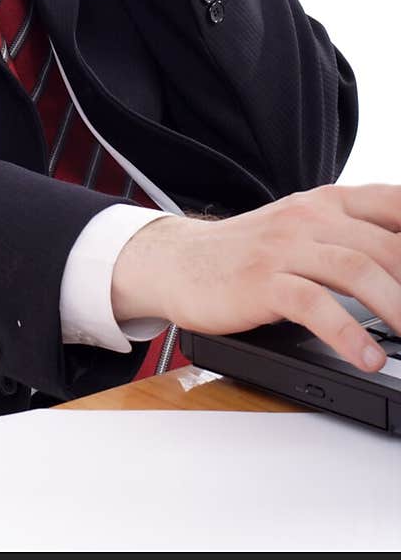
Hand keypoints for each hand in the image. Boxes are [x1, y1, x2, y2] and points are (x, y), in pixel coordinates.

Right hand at [111, 184, 400, 372]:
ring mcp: (284, 247)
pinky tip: (368, 357)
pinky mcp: (262, 281)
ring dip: (397, 307)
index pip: (395, 203)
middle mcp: (310, 217)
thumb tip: (400, 264)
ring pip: (357, 270)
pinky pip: (314, 304)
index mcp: (328, 202)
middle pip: (386, 244)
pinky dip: (348, 334)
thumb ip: (355, 238)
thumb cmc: (250, 254)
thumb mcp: (306, 232)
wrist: (179, 262)